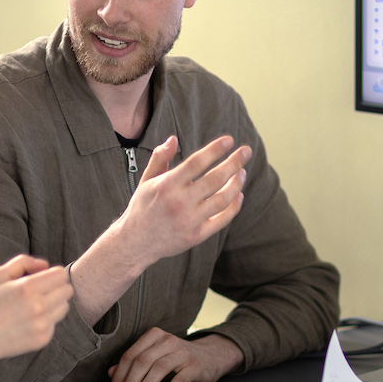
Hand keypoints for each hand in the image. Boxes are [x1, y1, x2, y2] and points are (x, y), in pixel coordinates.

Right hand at [0, 255, 73, 367]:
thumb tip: (46, 265)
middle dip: (56, 288)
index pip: (61, 275)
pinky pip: (56, 323)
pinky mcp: (43, 338)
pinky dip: (47, 320)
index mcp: (27, 288)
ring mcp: (42, 324)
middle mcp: (38, 306)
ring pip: (64, 306)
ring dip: (54, 305)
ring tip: (35, 307)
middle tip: (41, 293)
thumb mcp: (0, 275)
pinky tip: (31, 321)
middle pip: (67, 290)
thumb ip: (23, 262)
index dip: (53, 275)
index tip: (44, 279)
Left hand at [107, 328, 243, 381]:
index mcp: (155, 336)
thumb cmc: (177, 358)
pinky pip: (178, 380)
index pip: (131, 354)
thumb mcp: (155, 356)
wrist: (210, 357)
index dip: (120, 374)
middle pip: (143, 361)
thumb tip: (112, 373)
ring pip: (158, 369)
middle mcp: (168, 340)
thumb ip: (134, 362)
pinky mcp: (195, 366)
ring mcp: (183, 352)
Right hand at [115, 135, 251, 266]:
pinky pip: (221, 220)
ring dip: (236, 184)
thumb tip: (173, 139)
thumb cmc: (143, 207)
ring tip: (242, 172)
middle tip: (246, 151)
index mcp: (167, 185)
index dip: (215, 150)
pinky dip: (234, 207)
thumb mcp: (147, 180)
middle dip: (234, 162)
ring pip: (222, 199)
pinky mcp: (196, 236)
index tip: (229, 140)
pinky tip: (239, 195)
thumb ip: (159, 158)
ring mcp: (189, 220)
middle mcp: (179, 202)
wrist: (135, 242)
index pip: (196, 162)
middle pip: (214, 179)